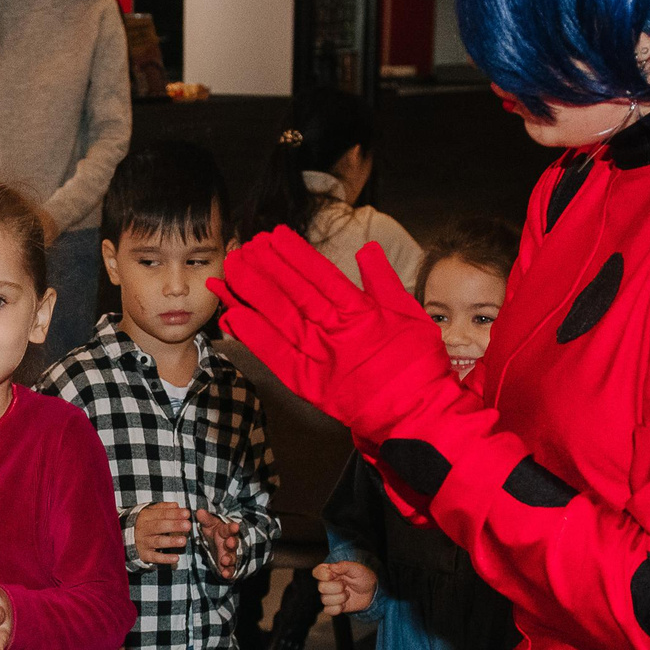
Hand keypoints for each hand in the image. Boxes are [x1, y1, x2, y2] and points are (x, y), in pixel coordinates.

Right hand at [133, 502, 191, 565]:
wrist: (124, 536)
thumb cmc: (144, 523)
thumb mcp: (150, 512)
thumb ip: (164, 508)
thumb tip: (177, 505)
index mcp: (146, 516)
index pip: (161, 514)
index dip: (174, 514)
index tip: (187, 514)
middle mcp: (143, 529)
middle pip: (159, 526)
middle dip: (174, 525)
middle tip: (187, 525)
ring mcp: (143, 542)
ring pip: (158, 542)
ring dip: (171, 541)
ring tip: (183, 540)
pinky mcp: (144, 554)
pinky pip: (155, 557)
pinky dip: (165, 559)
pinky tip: (176, 558)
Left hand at [194, 508, 241, 573]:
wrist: (219, 543)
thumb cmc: (215, 532)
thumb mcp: (209, 525)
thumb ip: (205, 519)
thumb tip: (199, 512)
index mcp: (226, 531)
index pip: (230, 529)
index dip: (232, 528)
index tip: (235, 526)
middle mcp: (230, 543)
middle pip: (233, 543)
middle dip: (232, 543)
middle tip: (230, 542)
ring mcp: (230, 555)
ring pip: (233, 557)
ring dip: (230, 559)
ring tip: (225, 560)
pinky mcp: (228, 566)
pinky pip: (230, 570)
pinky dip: (229, 572)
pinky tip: (225, 575)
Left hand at [210, 229, 448, 441]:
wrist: (416, 414)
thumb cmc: (418, 365)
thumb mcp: (411, 314)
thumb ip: (385, 280)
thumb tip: (368, 249)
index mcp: (360, 311)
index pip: (321, 275)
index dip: (295, 254)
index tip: (275, 235)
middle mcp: (334, 331)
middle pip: (293, 293)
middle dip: (266, 268)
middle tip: (243, 248)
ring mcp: (318, 357)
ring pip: (278, 318)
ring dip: (252, 293)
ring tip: (230, 271)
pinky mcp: (307, 384)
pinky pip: (274, 355)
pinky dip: (252, 336)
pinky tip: (232, 316)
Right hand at [316, 560, 376, 615]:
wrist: (370, 592)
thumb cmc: (363, 577)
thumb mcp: (357, 568)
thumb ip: (344, 566)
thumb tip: (331, 566)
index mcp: (329, 571)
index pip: (316, 572)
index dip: (324, 575)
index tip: (335, 575)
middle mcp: (326, 583)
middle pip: (321, 587)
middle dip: (337, 587)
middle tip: (346, 585)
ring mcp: (328, 595)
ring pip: (325, 600)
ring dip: (340, 598)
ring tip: (348, 594)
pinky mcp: (332, 606)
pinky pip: (328, 610)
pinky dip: (339, 608)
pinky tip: (344, 603)